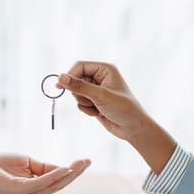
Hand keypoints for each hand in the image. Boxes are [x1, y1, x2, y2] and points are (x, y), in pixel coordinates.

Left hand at [0, 153, 89, 193]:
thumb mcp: (27, 163)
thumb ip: (44, 167)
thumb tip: (63, 168)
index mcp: (35, 189)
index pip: (58, 181)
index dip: (72, 171)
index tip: (85, 161)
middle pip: (59, 185)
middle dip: (75, 173)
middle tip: (88, 161)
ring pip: (53, 185)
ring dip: (69, 174)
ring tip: (81, 163)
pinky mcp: (18, 190)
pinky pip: (40, 183)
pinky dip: (54, 176)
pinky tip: (64, 168)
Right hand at [57, 61, 175, 173]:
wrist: (132, 128)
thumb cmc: (122, 108)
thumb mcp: (100, 96)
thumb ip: (79, 86)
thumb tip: (60, 77)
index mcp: (105, 69)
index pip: (80, 66)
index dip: (69, 75)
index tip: (60, 87)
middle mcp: (100, 77)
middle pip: (76, 79)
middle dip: (79, 93)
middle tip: (90, 100)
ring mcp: (97, 90)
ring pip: (77, 93)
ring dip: (84, 102)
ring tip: (97, 108)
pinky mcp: (94, 101)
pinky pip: (80, 103)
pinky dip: (86, 109)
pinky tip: (98, 113)